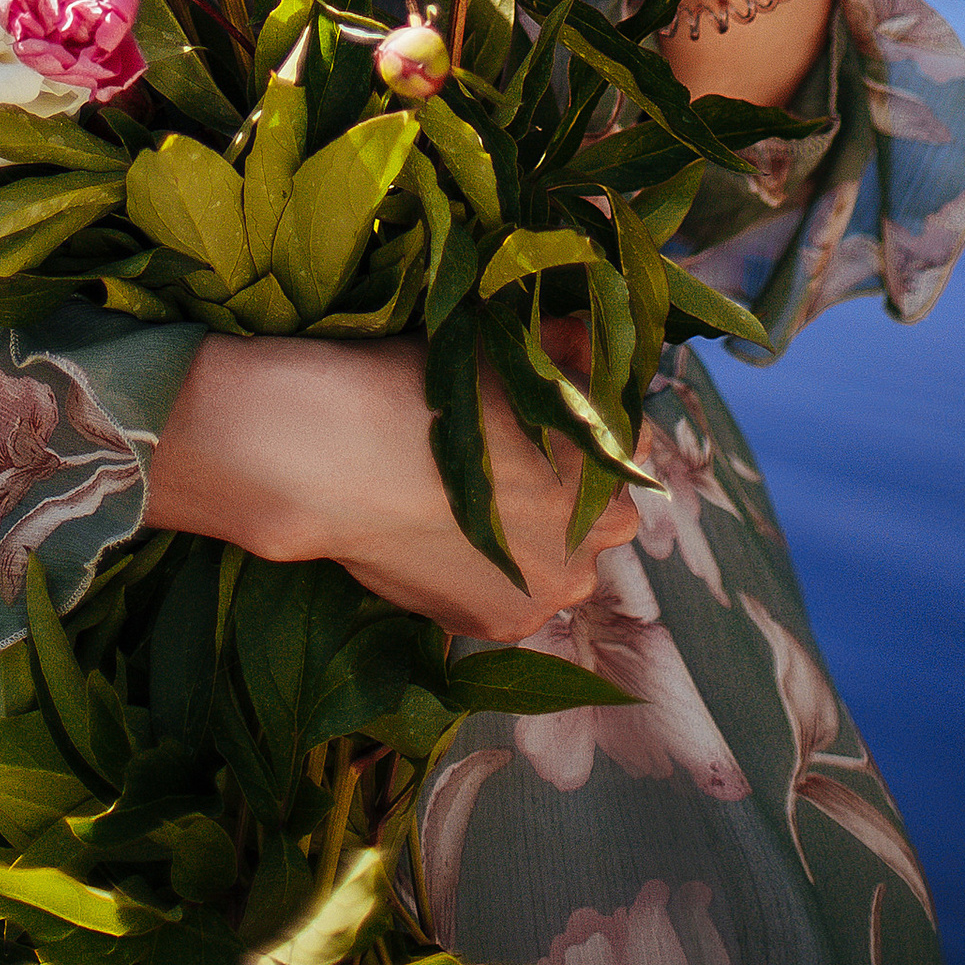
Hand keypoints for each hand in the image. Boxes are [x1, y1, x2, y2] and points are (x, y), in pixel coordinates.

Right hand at [145, 334, 635, 640]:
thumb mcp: (503, 347)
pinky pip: (513, 594)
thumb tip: (590, 341)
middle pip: (600, 510)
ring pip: (559, 560)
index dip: (586, 424)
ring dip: (534, 539)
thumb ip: (568, 348)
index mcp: (613, 459)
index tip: (543, 417)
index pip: (628, 442)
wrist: (335, 456)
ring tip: (470, 506)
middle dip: (568, 489)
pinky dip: (490, 574)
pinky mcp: (502, 624)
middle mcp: (602, 535)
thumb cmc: (422, 386)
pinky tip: (445, 541)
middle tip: (506, 462)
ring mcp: (553, 589)